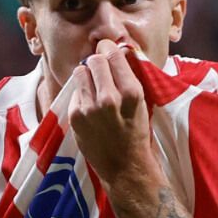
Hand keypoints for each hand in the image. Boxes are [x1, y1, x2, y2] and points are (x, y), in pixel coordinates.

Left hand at [68, 40, 158, 185]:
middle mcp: (109, 98)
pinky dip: (81, 95)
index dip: (109, 50)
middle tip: (100, 69)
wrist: (125, 167)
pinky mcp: (75, 116)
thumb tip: (116, 50)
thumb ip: (129, 77)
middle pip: (94, 60)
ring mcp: (90, 108)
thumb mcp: (142, 103)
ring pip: (80, 72)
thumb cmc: (136, 132)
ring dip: (86, 75)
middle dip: (97, 61)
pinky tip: (90, 106)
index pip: (114, 54)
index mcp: (132, 92)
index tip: (108, 51)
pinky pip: (74, 92)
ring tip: (94, 87)